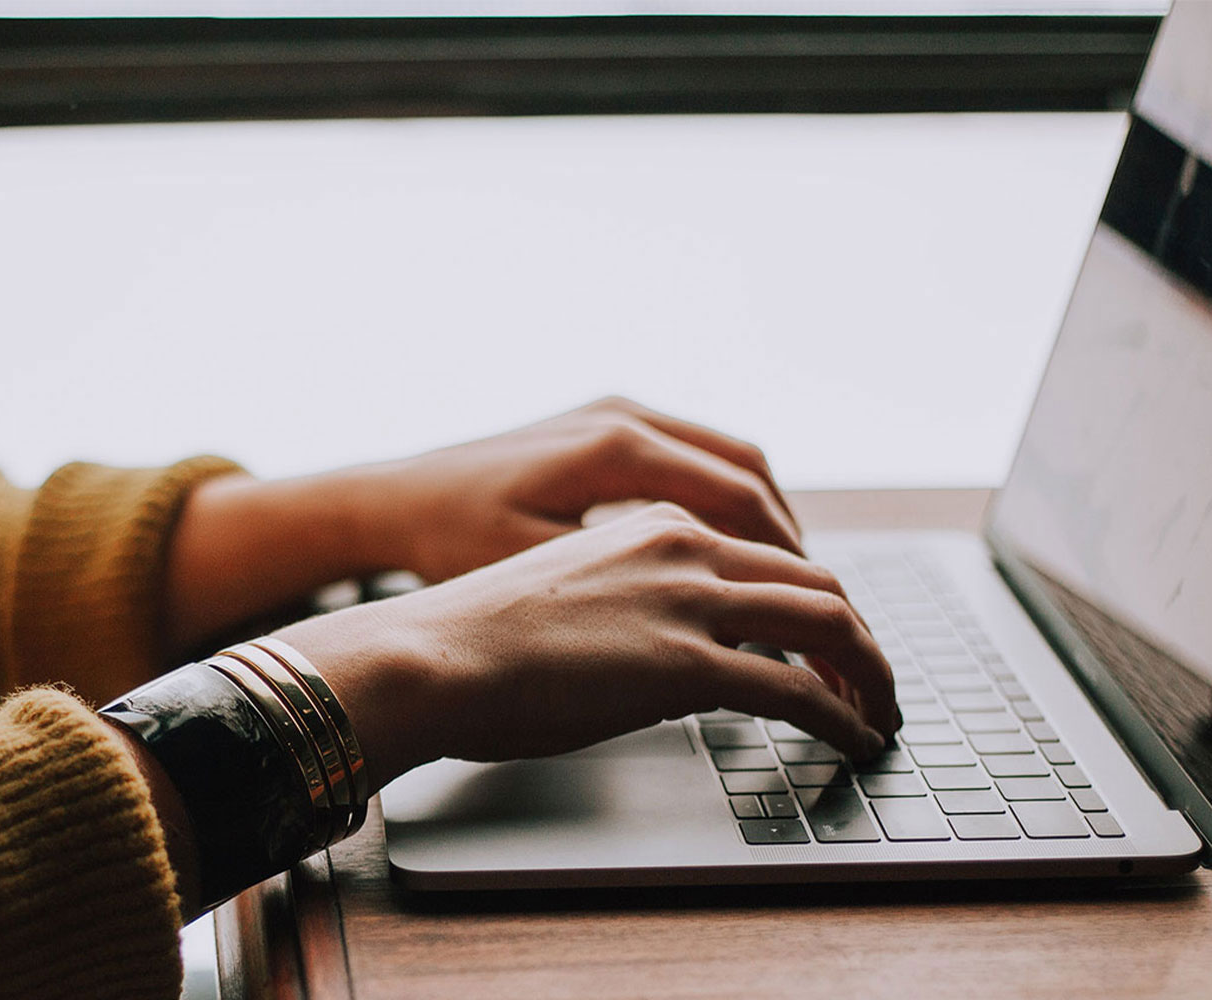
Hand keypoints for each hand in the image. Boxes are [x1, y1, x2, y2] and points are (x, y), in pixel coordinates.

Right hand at [278, 502, 897, 782]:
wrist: (430, 654)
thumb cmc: (472, 637)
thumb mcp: (565, 592)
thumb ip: (627, 602)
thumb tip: (656, 655)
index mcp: (652, 523)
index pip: (766, 551)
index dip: (812, 599)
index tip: (826, 641)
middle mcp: (683, 545)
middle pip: (815, 581)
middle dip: (859, 637)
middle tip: (872, 681)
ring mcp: (688, 601)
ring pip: (829, 623)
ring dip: (870, 673)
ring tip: (879, 713)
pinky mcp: (687, 664)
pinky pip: (799, 690)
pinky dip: (843, 716)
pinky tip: (853, 740)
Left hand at [359, 396, 801, 583]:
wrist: (393, 499)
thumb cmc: (451, 542)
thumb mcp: (539, 573)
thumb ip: (629, 589)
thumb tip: (717, 626)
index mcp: (616, 448)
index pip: (739, 499)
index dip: (787, 561)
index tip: (813, 613)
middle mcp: (624, 416)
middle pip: (747, 473)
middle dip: (789, 541)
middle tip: (818, 604)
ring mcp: (614, 413)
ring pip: (727, 458)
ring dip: (763, 518)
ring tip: (786, 583)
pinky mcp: (602, 424)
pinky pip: (692, 456)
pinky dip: (725, 501)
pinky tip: (730, 552)